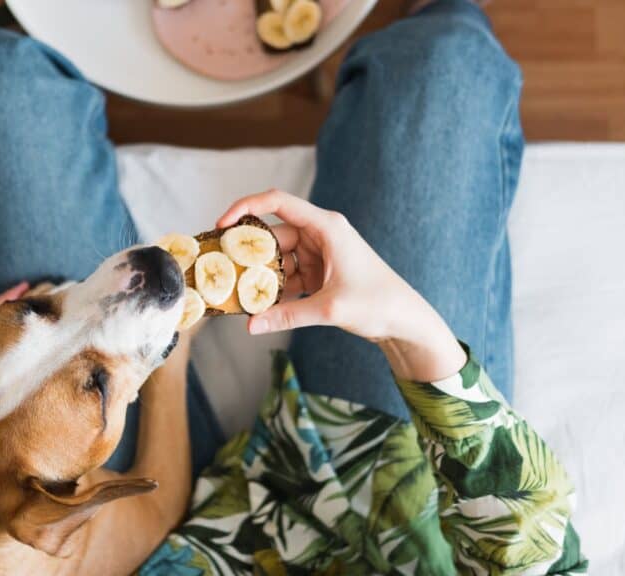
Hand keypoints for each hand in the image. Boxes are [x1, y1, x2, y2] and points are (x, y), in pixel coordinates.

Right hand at [217, 190, 464, 380]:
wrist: (405, 320)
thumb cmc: (378, 303)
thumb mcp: (330, 309)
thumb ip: (288, 316)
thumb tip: (251, 326)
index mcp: (326, 226)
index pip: (277, 202)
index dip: (246, 207)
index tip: (221, 224)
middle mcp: (320, 234)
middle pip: (272, 234)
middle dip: (247, 252)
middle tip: (220, 267)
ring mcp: (318, 254)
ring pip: (277, 258)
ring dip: (259, 275)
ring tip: (236, 291)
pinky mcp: (318, 272)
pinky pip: (286, 275)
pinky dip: (273, 289)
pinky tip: (258, 305)